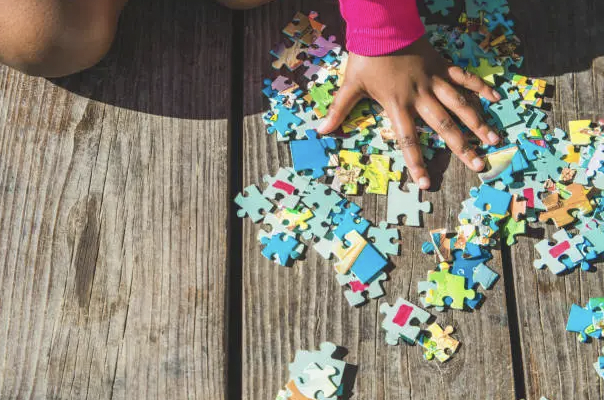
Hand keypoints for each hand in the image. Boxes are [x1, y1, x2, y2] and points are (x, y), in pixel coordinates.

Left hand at [317, 37, 501, 189]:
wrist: (382, 25)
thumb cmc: (366, 56)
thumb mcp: (350, 85)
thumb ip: (338, 110)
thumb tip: (321, 130)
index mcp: (398, 105)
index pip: (408, 140)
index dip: (417, 163)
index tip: (427, 182)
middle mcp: (420, 96)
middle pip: (444, 127)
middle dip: (462, 148)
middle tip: (479, 165)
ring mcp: (434, 81)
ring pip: (460, 105)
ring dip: (477, 123)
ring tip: (494, 140)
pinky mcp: (442, 66)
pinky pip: (464, 78)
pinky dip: (480, 87)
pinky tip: (495, 98)